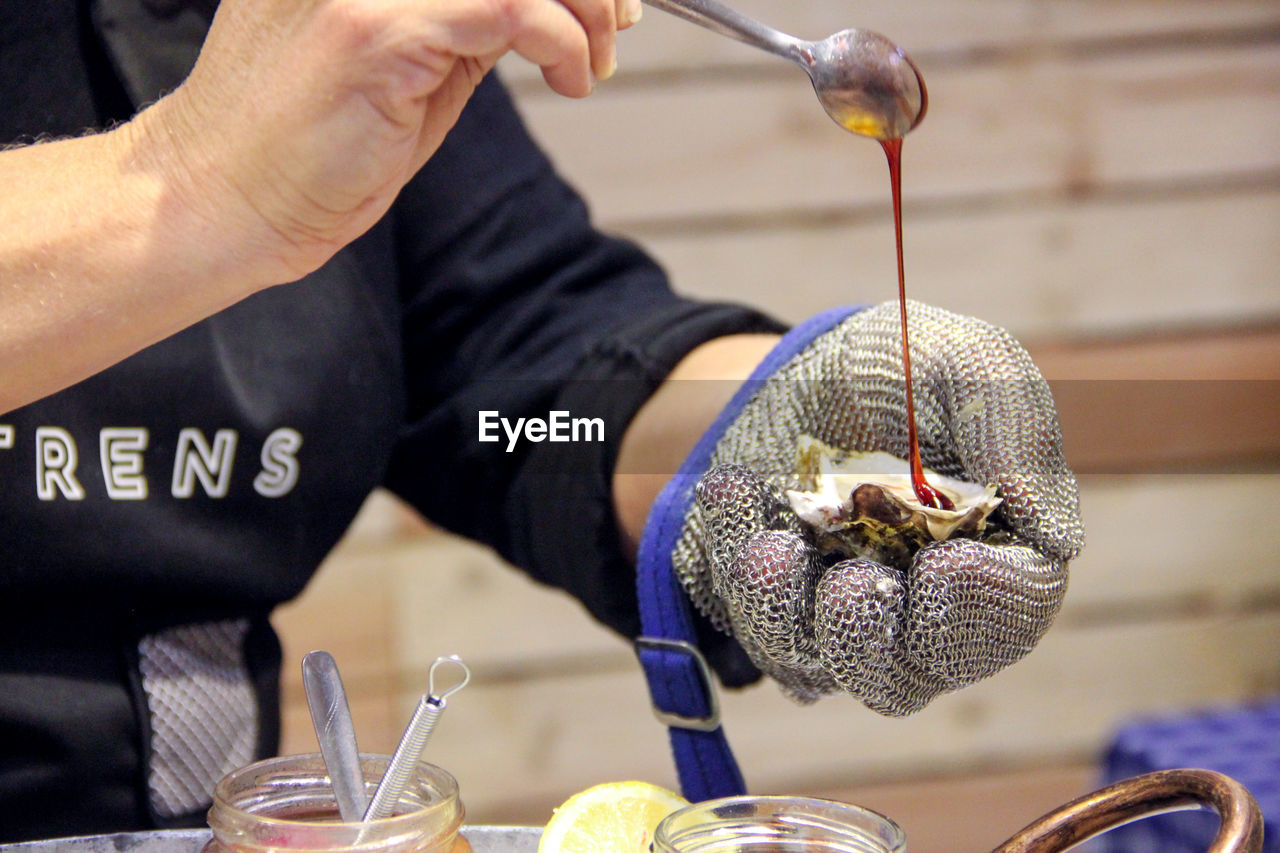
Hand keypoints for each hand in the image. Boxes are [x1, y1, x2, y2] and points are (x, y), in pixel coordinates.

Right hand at [134, 0, 634, 282]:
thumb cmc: (308, 148)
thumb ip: (466, 22)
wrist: (224, 200)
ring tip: (596, 59)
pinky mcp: (374, 29)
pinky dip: (562, 41)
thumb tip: (547, 9)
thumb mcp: (408, 63)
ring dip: (584, 6)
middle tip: (619, 20)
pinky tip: (571, 78)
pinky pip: (508, 8)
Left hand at [672, 301, 1084, 714]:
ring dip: (787, 610)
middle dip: (872, 639)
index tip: (947, 562)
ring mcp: (839, 620)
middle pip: (907, 675)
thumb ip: (1013, 426)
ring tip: (770, 543)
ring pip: (818, 664)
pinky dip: (734, 564)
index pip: (1009, 617)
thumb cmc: (897, 371)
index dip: (983, 605)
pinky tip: (732, 490)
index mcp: (994, 557)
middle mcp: (918, 608)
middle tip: (850, 582)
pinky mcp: (773, 611)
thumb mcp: (960, 361)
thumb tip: (1059, 537)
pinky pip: (748, 624)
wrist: (794, 369)